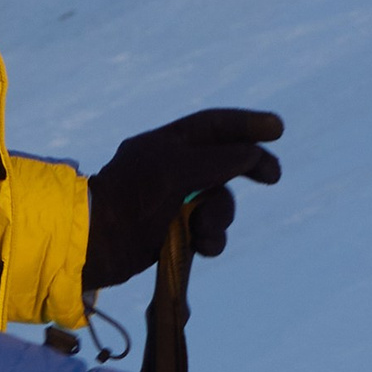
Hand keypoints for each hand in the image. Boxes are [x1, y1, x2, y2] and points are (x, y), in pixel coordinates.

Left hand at [84, 108, 283, 291]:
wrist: (94, 245)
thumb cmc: (129, 199)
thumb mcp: (174, 170)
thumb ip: (217, 159)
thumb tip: (251, 154)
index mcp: (166, 145)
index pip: (213, 126)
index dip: (246, 124)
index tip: (277, 129)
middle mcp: (171, 169)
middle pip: (224, 162)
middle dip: (248, 170)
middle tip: (273, 176)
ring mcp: (173, 202)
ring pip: (219, 202)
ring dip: (221, 217)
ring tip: (205, 231)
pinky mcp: (173, 233)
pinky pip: (208, 232)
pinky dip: (211, 239)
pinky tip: (201, 247)